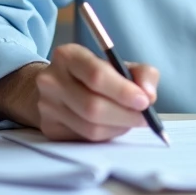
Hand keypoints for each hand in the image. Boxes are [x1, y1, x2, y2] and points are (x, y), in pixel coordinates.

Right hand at [32, 43, 159, 141]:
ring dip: (118, 128)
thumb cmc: (94, 75)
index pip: (96, 75)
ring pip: (90, 128)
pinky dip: (106, 135)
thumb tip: (149, 95)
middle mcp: (52, 80)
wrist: (57, 87)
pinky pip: (84, 139)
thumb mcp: (118, 65)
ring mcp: (47, 106)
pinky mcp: (49, 128)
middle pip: (93, 106)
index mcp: (69, 56)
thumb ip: (142, 74)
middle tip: (145, 118)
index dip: (123, 91)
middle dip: (125, 115)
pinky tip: (113, 126)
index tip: (144, 101)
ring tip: (130, 121)